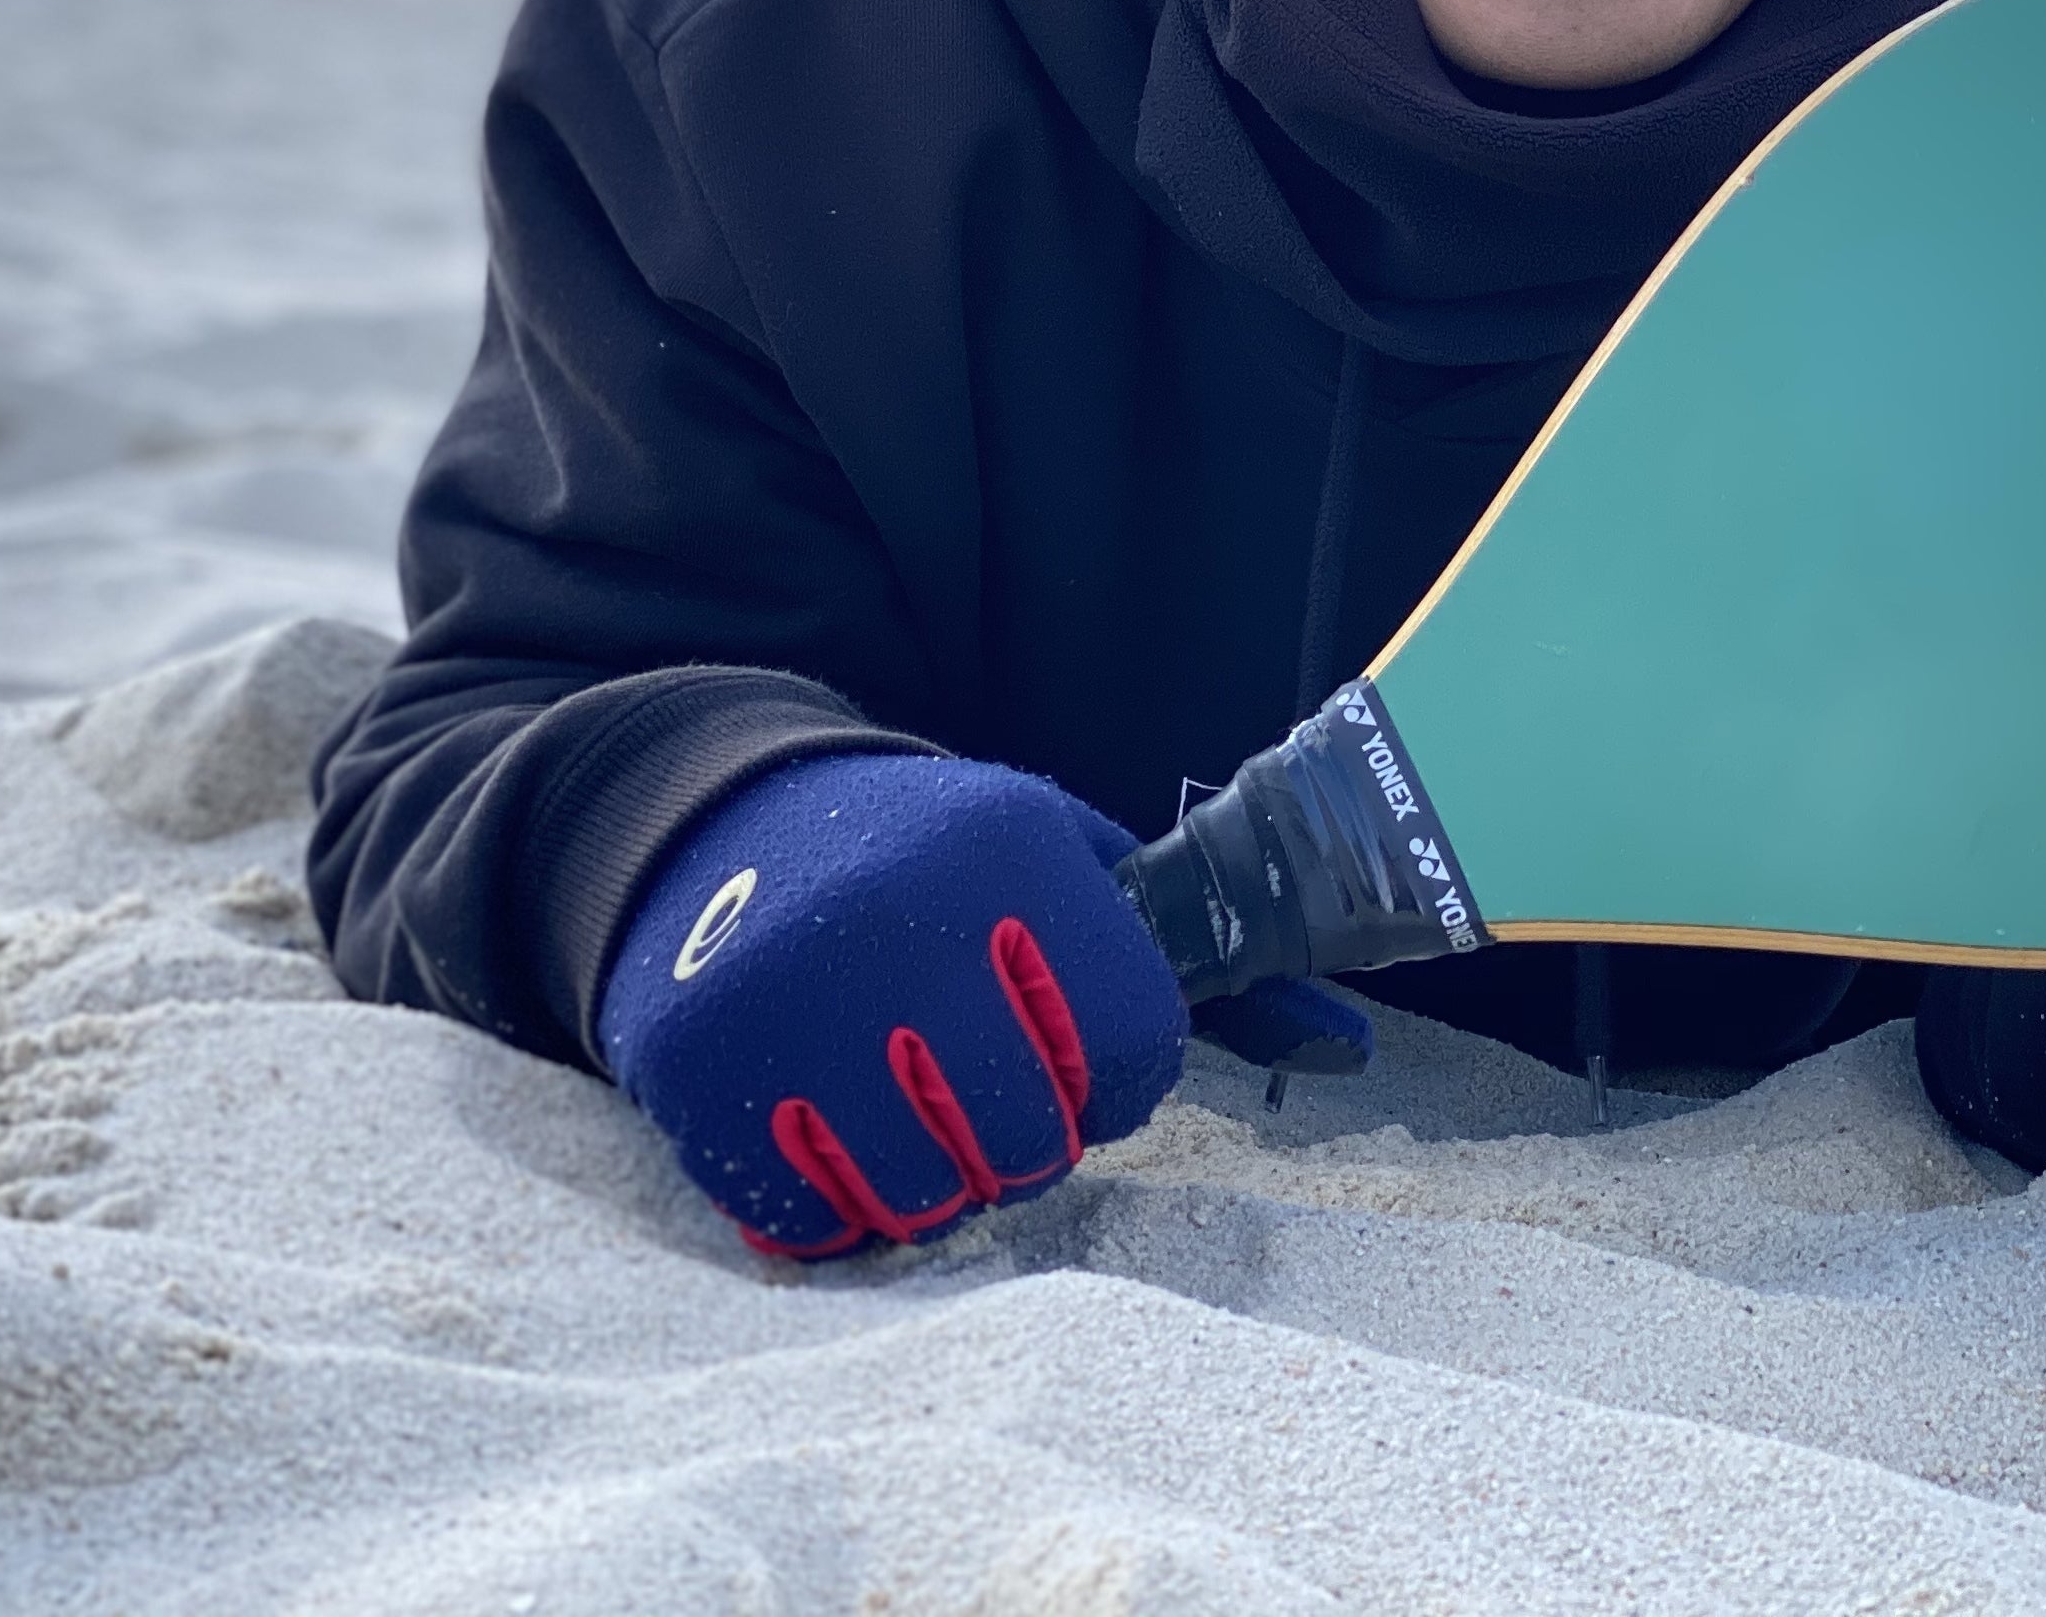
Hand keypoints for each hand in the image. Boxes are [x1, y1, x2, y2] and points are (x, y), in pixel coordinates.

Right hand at [596, 753, 1190, 1258]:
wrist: (714, 827)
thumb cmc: (923, 860)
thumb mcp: (1053, 853)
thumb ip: (1182, 946)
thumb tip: (1343, 1041)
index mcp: (1004, 854)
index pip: (1131, 1038)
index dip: (1123, 1079)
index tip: (1088, 1068)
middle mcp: (898, 925)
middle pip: (1028, 1137)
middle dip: (1029, 1140)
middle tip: (995, 1102)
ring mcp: (789, 1005)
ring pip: (922, 1196)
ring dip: (938, 1181)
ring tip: (918, 1115)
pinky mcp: (702, 1073)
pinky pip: (809, 1218)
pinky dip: (838, 1204)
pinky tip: (837, 1132)